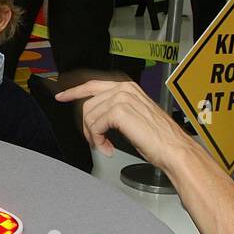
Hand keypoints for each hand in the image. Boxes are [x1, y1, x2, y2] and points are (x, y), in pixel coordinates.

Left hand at [55, 78, 191, 171]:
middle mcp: (124, 88)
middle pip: (87, 104)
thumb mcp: (133, 116)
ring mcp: (121, 98)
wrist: (172, 148)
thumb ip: (114, 110)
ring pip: (89, 116)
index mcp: (127, 87)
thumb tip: (93, 116)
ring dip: (93, 135)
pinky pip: (95, 126)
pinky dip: (98, 140)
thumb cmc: (157, 137)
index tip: (61, 97)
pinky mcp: (119, 111)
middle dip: (86, 125)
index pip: (92, 85)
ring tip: (105, 146)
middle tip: (95, 141)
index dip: (74, 92)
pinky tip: (109, 148)